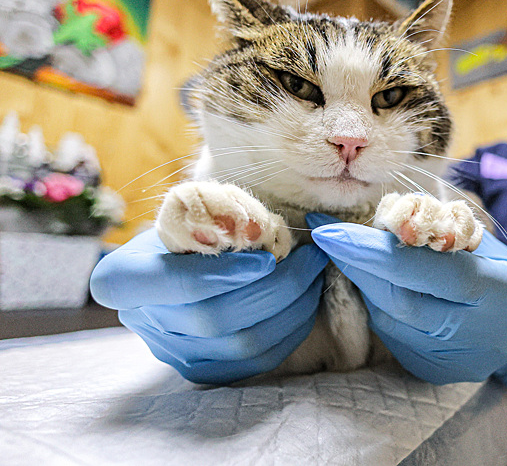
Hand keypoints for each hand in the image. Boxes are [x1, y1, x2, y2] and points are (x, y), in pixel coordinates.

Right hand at [89, 227, 327, 383]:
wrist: (184, 256)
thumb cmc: (193, 223)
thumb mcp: (192, 207)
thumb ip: (217, 220)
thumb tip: (264, 235)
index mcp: (122, 277)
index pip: (169, 284)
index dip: (221, 275)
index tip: (266, 258)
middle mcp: (141, 320)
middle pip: (214, 319)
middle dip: (277, 288)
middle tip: (311, 259)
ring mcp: (171, 352)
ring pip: (242, 345)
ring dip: (292, 308)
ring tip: (313, 276)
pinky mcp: (204, 369)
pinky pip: (257, 361)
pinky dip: (291, 330)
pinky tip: (305, 301)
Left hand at [308, 214, 506, 384]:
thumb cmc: (503, 276)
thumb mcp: (485, 244)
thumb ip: (441, 232)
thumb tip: (388, 214)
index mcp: (496, 291)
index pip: (430, 271)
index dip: (376, 251)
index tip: (332, 230)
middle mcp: (472, 332)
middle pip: (400, 299)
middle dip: (357, 264)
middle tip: (329, 234)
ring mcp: (450, 359)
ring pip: (388, 318)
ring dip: (364, 280)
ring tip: (351, 251)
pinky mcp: (430, 370)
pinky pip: (391, 332)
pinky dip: (377, 301)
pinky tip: (372, 280)